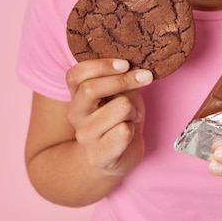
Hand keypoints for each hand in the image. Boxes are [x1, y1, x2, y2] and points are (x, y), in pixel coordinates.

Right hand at [66, 59, 152, 176]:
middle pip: (91, 89)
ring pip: (119, 107)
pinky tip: (130, 132)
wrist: (118, 156)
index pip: (77, 75)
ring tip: (132, 115)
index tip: (125, 63)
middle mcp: (76, 114)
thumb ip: (120, 79)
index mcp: (77, 95)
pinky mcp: (97, 155)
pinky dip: (134, 127)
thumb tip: (132, 66)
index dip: (101, 65)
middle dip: (124, 80)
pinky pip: (124, 131)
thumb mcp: (121, 92)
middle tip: (145, 77)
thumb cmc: (120, 118)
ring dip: (133, 108)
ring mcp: (84, 136)